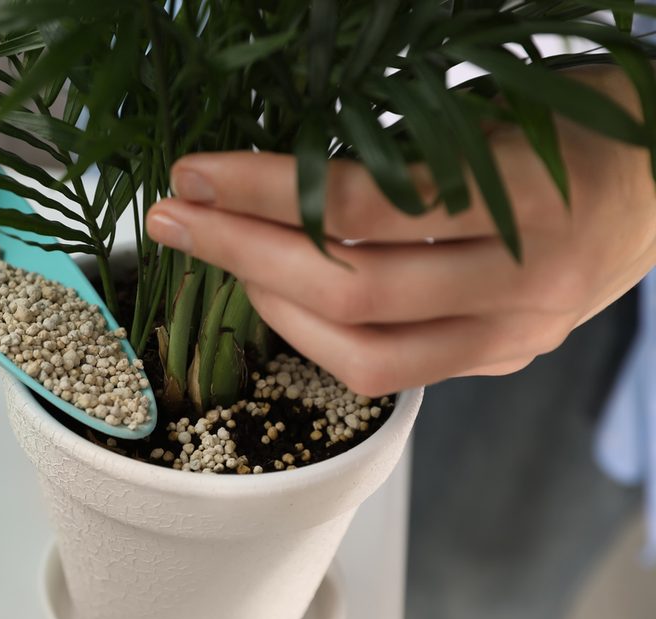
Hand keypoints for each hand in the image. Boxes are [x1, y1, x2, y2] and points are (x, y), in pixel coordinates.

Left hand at [146, 67, 655, 396]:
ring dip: (270, 304)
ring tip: (219, 258)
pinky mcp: (501, 356)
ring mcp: (514, 331)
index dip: (264, 194)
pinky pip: (390, 371)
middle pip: (350, 291)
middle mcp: (522, 281)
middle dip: (242, 253)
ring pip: (363, 350)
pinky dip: (320, 339)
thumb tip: (276, 172)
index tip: (194, 174)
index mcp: (525, 197)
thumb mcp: (492, 112)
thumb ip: (400, 153)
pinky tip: (279, 298)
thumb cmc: (577, 122)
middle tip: (177, 219)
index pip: (361, 207)